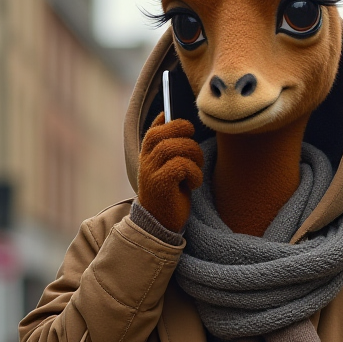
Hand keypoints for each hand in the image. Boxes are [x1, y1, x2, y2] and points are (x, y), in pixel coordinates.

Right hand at [137, 113, 203, 231]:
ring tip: (196, 170)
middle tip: (195, 151)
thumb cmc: (169, 194)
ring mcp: (151, 172)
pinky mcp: (161, 184)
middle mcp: (146, 161)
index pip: (154, 130)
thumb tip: (165, 117)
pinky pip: (181, 165)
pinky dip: (194, 172)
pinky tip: (193, 184)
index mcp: (147, 155)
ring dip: (193, 155)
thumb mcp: (167, 166)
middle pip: (163, 133)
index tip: (186, 130)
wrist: (161, 224)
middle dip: (185, 135)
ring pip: (174, 147)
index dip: (171, 124)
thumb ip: (167, 145)